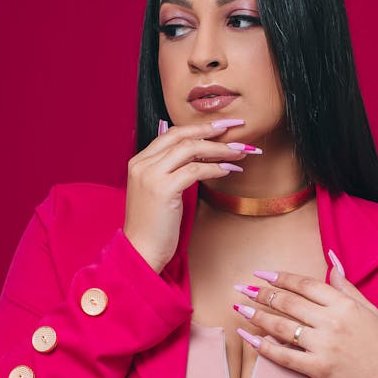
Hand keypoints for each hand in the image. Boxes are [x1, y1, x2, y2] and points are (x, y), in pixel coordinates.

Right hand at [123, 118, 261, 273]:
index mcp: (139, 162)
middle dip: (211, 130)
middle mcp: (142, 164)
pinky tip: (229, 170)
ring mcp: (151, 175)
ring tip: (238, 153)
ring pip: (190, 149)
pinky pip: (195, 170)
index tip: (219, 127)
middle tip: (234, 129)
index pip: (171, 134)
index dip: (197, 128)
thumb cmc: (153, 226)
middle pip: (181, 136)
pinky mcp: (163, 189)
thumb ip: (169, 171)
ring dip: (219, 149)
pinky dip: (215, 168)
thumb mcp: (157, 191)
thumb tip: (198, 156)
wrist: (141, 250)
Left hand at [234, 256, 377, 377]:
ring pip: (282, 327)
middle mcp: (332, 322)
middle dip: (262, 294)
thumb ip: (346, 286)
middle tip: (242, 288)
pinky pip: (285, 356)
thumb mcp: (369, 309)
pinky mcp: (318, 369)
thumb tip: (331, 261)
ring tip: (241, 309)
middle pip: (288, 303)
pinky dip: (264, 347)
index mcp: (344, 305)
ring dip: (258, 316)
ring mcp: (324, 346)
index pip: (305, 285)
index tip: (260, 274)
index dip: (280, 278)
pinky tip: (250, 339)